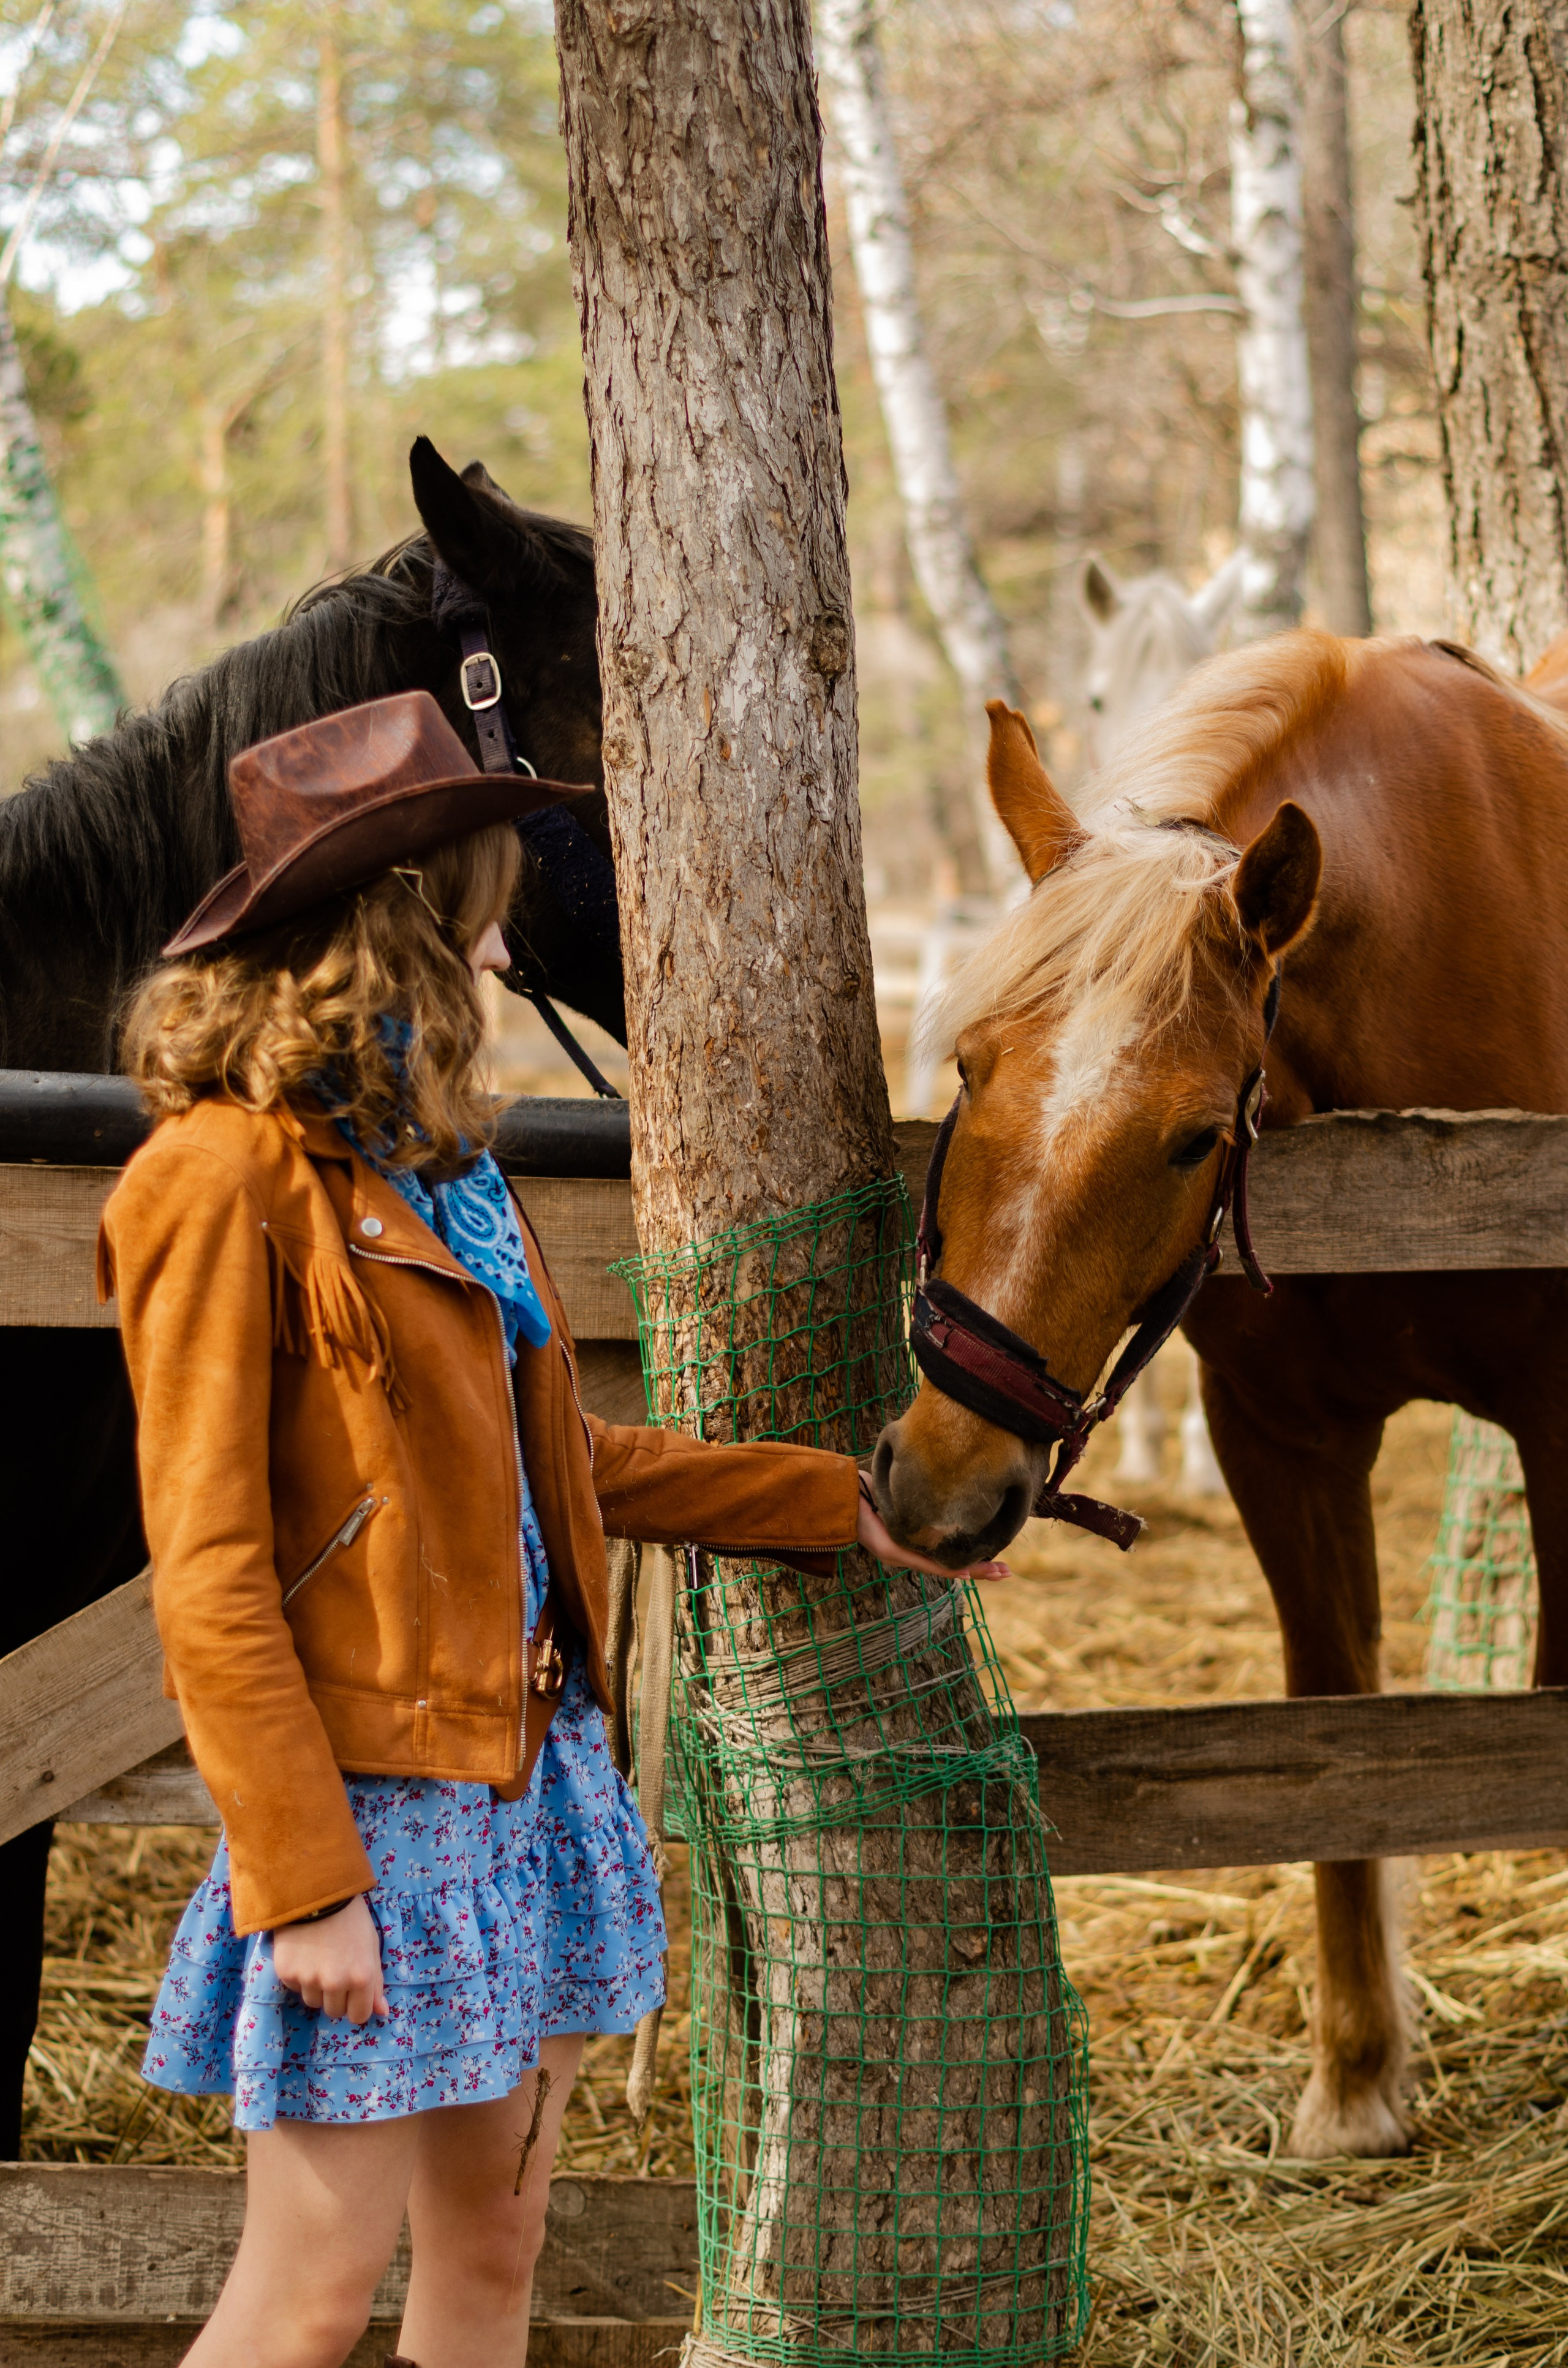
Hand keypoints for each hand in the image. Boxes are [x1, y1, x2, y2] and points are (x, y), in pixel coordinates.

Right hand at [272, 1895, 387, 2022]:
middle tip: (335, 1969)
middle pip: (334, 2012)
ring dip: (316, 1987)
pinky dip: (299, 1975)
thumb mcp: (371, 1947)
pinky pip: (295, 1987)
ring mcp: (309, 1979)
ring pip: (313, 2001)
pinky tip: (304, 1953)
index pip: (358, 2016)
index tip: (353, 1994)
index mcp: (361, 1977)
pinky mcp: (287, 1973)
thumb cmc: (351, 1919)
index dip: (356, 2006)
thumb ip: (376, 1982)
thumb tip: (382, 2013)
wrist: (317, 1893)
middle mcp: (335, 1982)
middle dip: (336, 1996)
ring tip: (318, 1958)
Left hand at [856, 1487, 1010, 1582]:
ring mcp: (901, 1555)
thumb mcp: (904, 1494)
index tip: (998, 1561)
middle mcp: (909, 1553)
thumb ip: (923, 1498)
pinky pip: (923, 1562)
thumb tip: (947, 1485)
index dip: (974, 1559)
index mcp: (914, 1542)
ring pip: (943, 1567)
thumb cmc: (869, 1490)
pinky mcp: (890, 1551)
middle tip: (1008, 1573)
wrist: (838, 1492)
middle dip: (982, 1569)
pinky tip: (965, 1571)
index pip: (949, 1554)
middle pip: (952, 1565)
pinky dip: (947, 1567)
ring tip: (996, 1574)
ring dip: (973, 1571)